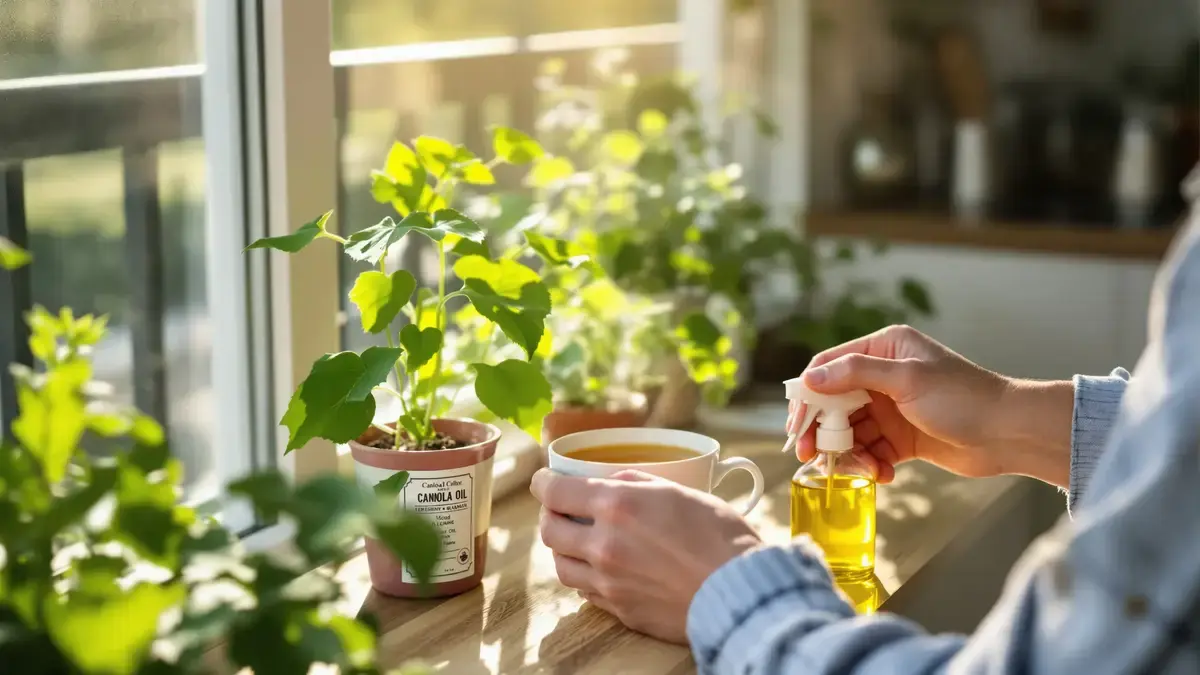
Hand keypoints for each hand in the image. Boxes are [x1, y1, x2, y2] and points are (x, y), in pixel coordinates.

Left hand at [530, 468, 760, 643]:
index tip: (544, 480)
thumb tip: (610, 481)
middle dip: (550, 515)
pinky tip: (601, 568)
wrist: (740, 592)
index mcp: (616, 506)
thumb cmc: (720, 536)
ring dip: (564, 548)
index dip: (543, 483)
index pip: (554, 492)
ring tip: (578, 540)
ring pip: (561, 564)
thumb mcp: (680, 490)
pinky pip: (586, 591)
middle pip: (549, 530)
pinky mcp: (620, 610)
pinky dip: (586, 576)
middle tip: (561, 508)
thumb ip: (637, 483)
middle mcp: (603, 544)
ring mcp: (608, 582)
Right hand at [788, 325, 1074, 487]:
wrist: (1009, 433)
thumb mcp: (907, 378)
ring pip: (851, 432)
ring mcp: (892, 409)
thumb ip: (856, 374)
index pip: (830, 366)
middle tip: (810, 456)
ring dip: (849, 453)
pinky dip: (871, 465)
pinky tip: (882, 475)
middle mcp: (883, 376)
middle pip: (834, 403)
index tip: (797, 423)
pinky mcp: (902, 438)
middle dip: (822, 431)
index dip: (808, 394)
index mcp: (884, 348)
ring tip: (861, 470)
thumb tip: (811, 378)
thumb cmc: (963, 397)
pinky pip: (872, 452)